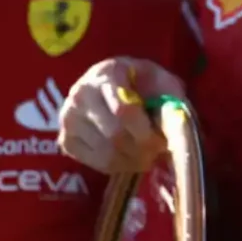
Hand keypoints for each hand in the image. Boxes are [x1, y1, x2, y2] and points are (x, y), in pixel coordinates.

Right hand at [57, 57, 184, 174]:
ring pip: (107, 154)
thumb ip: (171, 97)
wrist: (110, 85)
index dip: (146, 132)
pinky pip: (97, 164)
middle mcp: (81, 94)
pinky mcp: (66, 140)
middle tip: (156, 152)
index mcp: (106, 73)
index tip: (162, 140)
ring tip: (145, 155)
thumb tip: (176, 122)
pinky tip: (128, 157)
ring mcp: (69, 118)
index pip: (124, 110)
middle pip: (115, 136)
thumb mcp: (160, 80)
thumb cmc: (140, 83)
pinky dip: (119, 166)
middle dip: (142, 149)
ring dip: (133, 161)